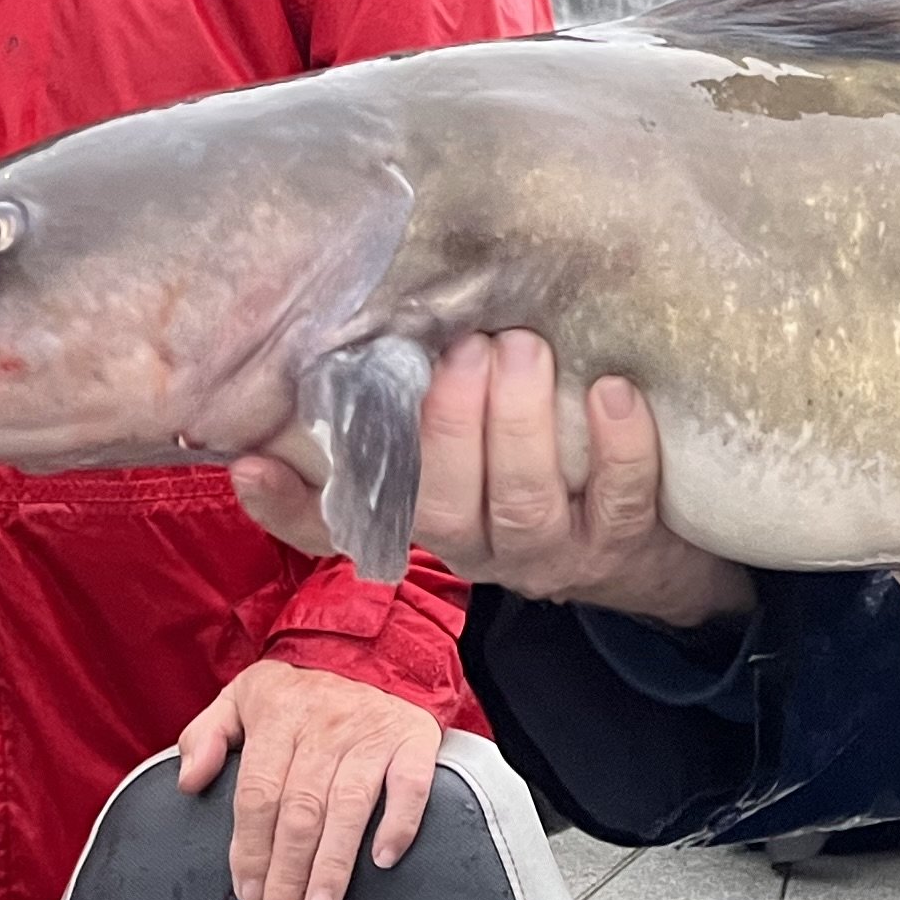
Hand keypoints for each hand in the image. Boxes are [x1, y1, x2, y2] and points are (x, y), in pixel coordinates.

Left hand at [173, 659, 443, 899]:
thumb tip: (188, 781)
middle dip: (287, 873)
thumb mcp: (242, 696)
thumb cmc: (301, 687)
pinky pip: (409, 786)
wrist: (373, 646)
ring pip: (348, 807)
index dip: (250, 848)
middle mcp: (324, 724)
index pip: (257, 793)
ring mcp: (371, 732)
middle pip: (300, 810)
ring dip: (333, 864)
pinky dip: (398, 824)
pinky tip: (383, 859)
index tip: (248, 891)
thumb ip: (206, 736)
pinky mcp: (412, 739)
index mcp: (278, 715)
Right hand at [229, 330, 753, 630]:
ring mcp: (550, 552)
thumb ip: (405, 407)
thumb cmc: (541, 466)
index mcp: (424, 517)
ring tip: (525, 349)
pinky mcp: (624, 546)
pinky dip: (620, 447)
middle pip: (442, 506)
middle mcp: (476, 545)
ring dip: (521, 424)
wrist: (651, 543)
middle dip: (449, 424)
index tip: (248, 460)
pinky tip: (614, 392)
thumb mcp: (468, 444)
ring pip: (523, 504)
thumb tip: (302, 370)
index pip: (338, 525)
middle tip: (468, 347)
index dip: (286, 507)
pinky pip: (620, 502)